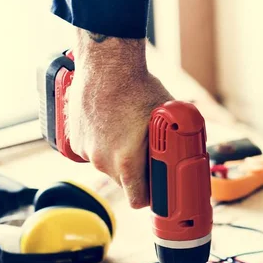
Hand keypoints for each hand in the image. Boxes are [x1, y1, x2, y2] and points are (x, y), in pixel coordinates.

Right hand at [66, 29, 172, 207]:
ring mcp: (86, 151)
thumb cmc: (139, 88)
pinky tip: (110, 127)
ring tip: (127, 135)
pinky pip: (92, 152)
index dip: (150, 198)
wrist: (106, 62)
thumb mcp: (165, 118)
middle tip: (146, 154)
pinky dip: (101, 145)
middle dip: (136, 174)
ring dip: (117, 157)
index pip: (138, 200)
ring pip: (107, 166)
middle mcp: (103, 161)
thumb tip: (187, 154)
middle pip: (124, 182)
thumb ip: (174, 143)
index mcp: (127, 162)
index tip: (156, 190)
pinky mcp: (75, 140)